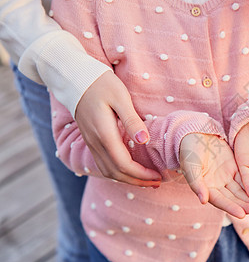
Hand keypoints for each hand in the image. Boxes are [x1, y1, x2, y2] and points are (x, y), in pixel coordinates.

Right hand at [75, 71, 160, 186]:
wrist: (76, 79)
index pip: (124, 165)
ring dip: (128, 180)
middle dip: (137, 181)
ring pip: (108, 171)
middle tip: (157, 183)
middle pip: (116, 173)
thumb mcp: (120, 98)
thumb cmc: (102, 84)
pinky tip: (130, 171)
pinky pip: (103, 164)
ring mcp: (91, 143)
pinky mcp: (91, 141)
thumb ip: (132, 121)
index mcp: (104, 134)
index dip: (141, 174)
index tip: (158, 176)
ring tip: (146, 181)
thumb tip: (144, 141)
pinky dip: (118, 173)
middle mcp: (95, 143)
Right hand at [180, 133, 248, 218]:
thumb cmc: (189, 151)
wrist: (196, 134)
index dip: (231, 208)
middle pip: (233, 198)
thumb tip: (203, 200)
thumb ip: (197, 183)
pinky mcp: (234, 169)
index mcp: (206, 189)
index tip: (242, 214)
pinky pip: (245, 178)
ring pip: (241, 190)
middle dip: (244, 205)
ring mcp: (227, 178)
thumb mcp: (191, 166)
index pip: (220, 201)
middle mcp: (217, 186)